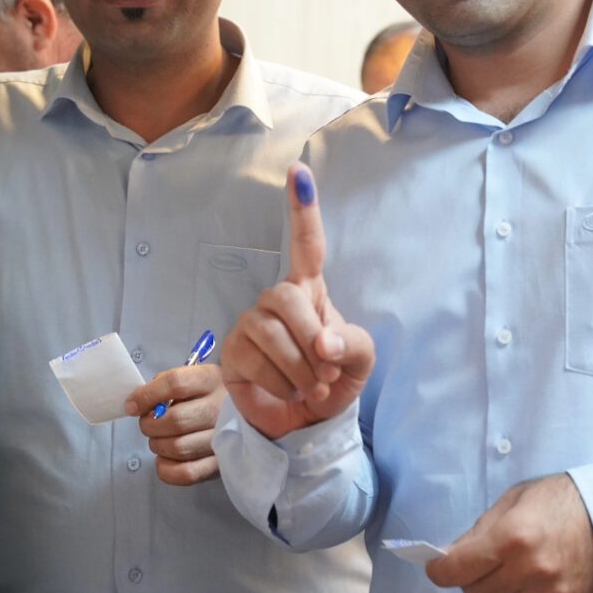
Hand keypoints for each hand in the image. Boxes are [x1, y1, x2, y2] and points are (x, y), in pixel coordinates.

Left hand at [126, 363, 226, 484]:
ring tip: (158, 438)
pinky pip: (187, 474)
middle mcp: (221, 408)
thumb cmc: (205, 391)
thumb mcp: (191, 375)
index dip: (147, 395)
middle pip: (175, 420)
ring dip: (157, 445)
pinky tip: (164, 458)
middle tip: (147, 422)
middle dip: (150, 424)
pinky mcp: (221, 464)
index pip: (175, 383)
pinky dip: (166, 469)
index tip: (132, 405)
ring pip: (178, 448)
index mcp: (211, 379)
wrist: (245, 408)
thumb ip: (165, 383)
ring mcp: (224, 438)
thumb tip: (137, 402)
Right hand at [220, 162, 374, 439]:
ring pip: (272, 333)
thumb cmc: (332, 380)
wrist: (304, 422)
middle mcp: (276, 299)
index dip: (302, 208)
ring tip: (311, 387)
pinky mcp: (233, 350)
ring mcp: (250, 323)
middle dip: (311, 338)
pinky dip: (284, 386)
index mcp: (310, 290)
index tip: (299, 170)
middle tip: (327, 372)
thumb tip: (322, 345)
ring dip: (301, 370)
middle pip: (286, 297)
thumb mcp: (359, 361)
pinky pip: (257, 361)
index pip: (306, 244)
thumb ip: (351, 345)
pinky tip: (288, 392)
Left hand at [426, 473, 592, 592]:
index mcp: (511, 537)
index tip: (435, 567)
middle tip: (473, 567)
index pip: (458, 568)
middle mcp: (530, 570)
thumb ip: (480, 531)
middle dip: (468, 581)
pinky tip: (520, 585)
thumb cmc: (555, 502)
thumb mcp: (510, 503)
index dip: (439, 570)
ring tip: (500, 575)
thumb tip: (450, 554)